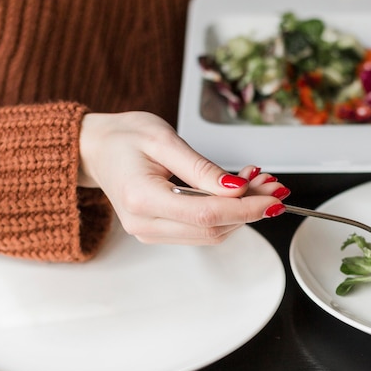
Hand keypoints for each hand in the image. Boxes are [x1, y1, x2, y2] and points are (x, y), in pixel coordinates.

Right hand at [78, 111, 288, 244]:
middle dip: (250, 209)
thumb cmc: (124, 138)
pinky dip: (226, 213)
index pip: (205, 214)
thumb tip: (237, 189)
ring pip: (211, 233)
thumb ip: (201, 168)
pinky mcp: (160, 232)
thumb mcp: (164, 140)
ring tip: (258, 183)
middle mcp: (145, 224)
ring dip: (241, 212)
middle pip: (212, 228)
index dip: (245, 209)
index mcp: (142, 198)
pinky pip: (201, 229)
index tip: (274, 198)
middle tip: (274, 185)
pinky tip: (238, 192)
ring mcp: (152, 232)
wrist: (96, 149)